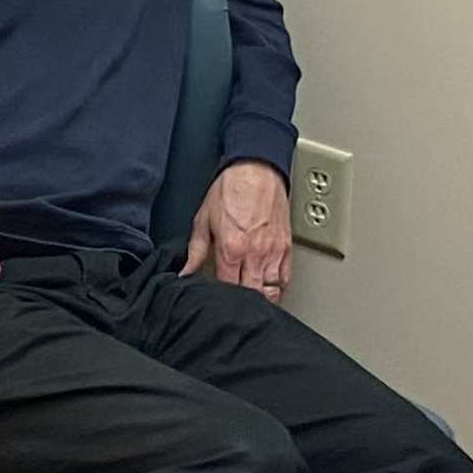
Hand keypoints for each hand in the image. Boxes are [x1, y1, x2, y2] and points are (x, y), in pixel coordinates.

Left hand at [180, 160, 293, 299]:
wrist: (256, 168)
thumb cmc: (231, 189)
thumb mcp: (203, 219)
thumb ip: (196, 251)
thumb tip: (185, 272)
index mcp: (232, 249)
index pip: (228, 289)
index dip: (221, 298)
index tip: (217, 298)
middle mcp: (255, 254)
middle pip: (252, 295)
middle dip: (242, 303)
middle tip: (234, 303)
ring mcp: (274, 252)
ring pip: (272, 292)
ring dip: (261, 298)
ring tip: (251, 299)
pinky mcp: (287, 247)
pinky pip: (286, 279)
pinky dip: (277, 287)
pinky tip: (267, 287)